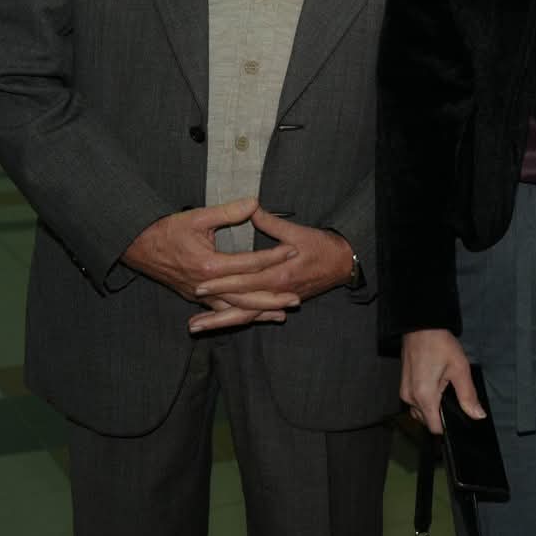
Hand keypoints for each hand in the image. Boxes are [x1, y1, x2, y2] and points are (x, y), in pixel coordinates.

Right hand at [121, 198, 297, 328]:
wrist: (137, 247)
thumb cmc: (166, 230)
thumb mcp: (197, 217)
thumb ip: (227, 211)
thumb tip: (254, 202)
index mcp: (209, 264)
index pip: (249, 263)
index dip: (273, 256)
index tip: (294, 251)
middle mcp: (206, 285)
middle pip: (245, 296)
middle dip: (272, 299)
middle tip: (296, 299)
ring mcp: (199, 295)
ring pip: (234, 309)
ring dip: (258, 312)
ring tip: (282, 315)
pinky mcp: (195, 298)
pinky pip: (221, 311)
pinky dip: (239, 315)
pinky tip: (253, 317)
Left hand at [185, 207, 355, 332]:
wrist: (344, 263)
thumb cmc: (323, 246)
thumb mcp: (299, 232)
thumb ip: (272, 223)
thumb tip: (251, 207)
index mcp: (280, 274)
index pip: (245, 281)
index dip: (221, 284)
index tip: (199, 285)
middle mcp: (278, 292)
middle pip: (242, 306)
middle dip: (215, 313)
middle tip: (191, 321)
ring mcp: (280, 299)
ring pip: (247, 315)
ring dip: (222, 322)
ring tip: (197, 327)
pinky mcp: (282, 301)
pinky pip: (257, 314)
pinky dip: (238, 319)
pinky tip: (223, 322)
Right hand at [399, 329, 480, 435]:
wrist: (421, 327)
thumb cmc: (439, 344)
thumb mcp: (460, 369)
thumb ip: (468, 395)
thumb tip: (477, 415)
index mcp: (424, 396)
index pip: (435, 427)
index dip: (448, 428)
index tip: (459, 422)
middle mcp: (410, 398)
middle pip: (427, 420)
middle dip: (442, 415)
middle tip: (455, 398)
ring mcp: (405, 392)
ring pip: (421, 412)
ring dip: (434, 407)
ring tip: (446, 389)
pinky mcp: (404, 386)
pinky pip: (416, 402)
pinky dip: (427, 400)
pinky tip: (437, 386)